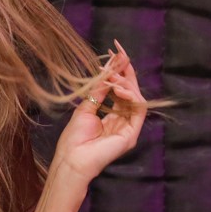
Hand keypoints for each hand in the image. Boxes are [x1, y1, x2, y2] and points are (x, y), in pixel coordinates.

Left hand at [51, 40, 147, 182]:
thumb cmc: (75, 138)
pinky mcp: (132, 134)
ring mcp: (129, 128)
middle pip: (131, 91)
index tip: (116, 52)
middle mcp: (123, 121)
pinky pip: (138, 110)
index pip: (121, 90)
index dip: (120, 72)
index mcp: (113, 116)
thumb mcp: (86, 107)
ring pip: (136, 98)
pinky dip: (131, 96)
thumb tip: (108, 71)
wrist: (72, 159)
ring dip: (126, 82)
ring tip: (113, 75)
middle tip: (121, 53)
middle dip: (127, 71)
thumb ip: (99, 91)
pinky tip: (119, 88)